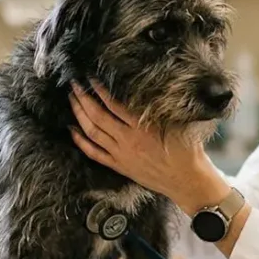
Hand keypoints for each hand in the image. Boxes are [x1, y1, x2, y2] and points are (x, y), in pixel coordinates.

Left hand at [68, 81, 228, 215]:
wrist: (186, 180)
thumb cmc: (186, 150)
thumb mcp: (175, 123)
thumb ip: (157, 108)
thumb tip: (146, 88)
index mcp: (142, 127)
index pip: (114, 104)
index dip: (100, 90)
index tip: (91, 78)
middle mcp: (128, 140)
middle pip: (98, 116)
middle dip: (83, 98)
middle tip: (74, 85)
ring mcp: (121, 154)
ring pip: (92, 132)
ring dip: (79, 115)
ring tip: (72, 100)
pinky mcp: (119, 166)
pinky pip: (94, 153)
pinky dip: (81, 142)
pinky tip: (73, 131)